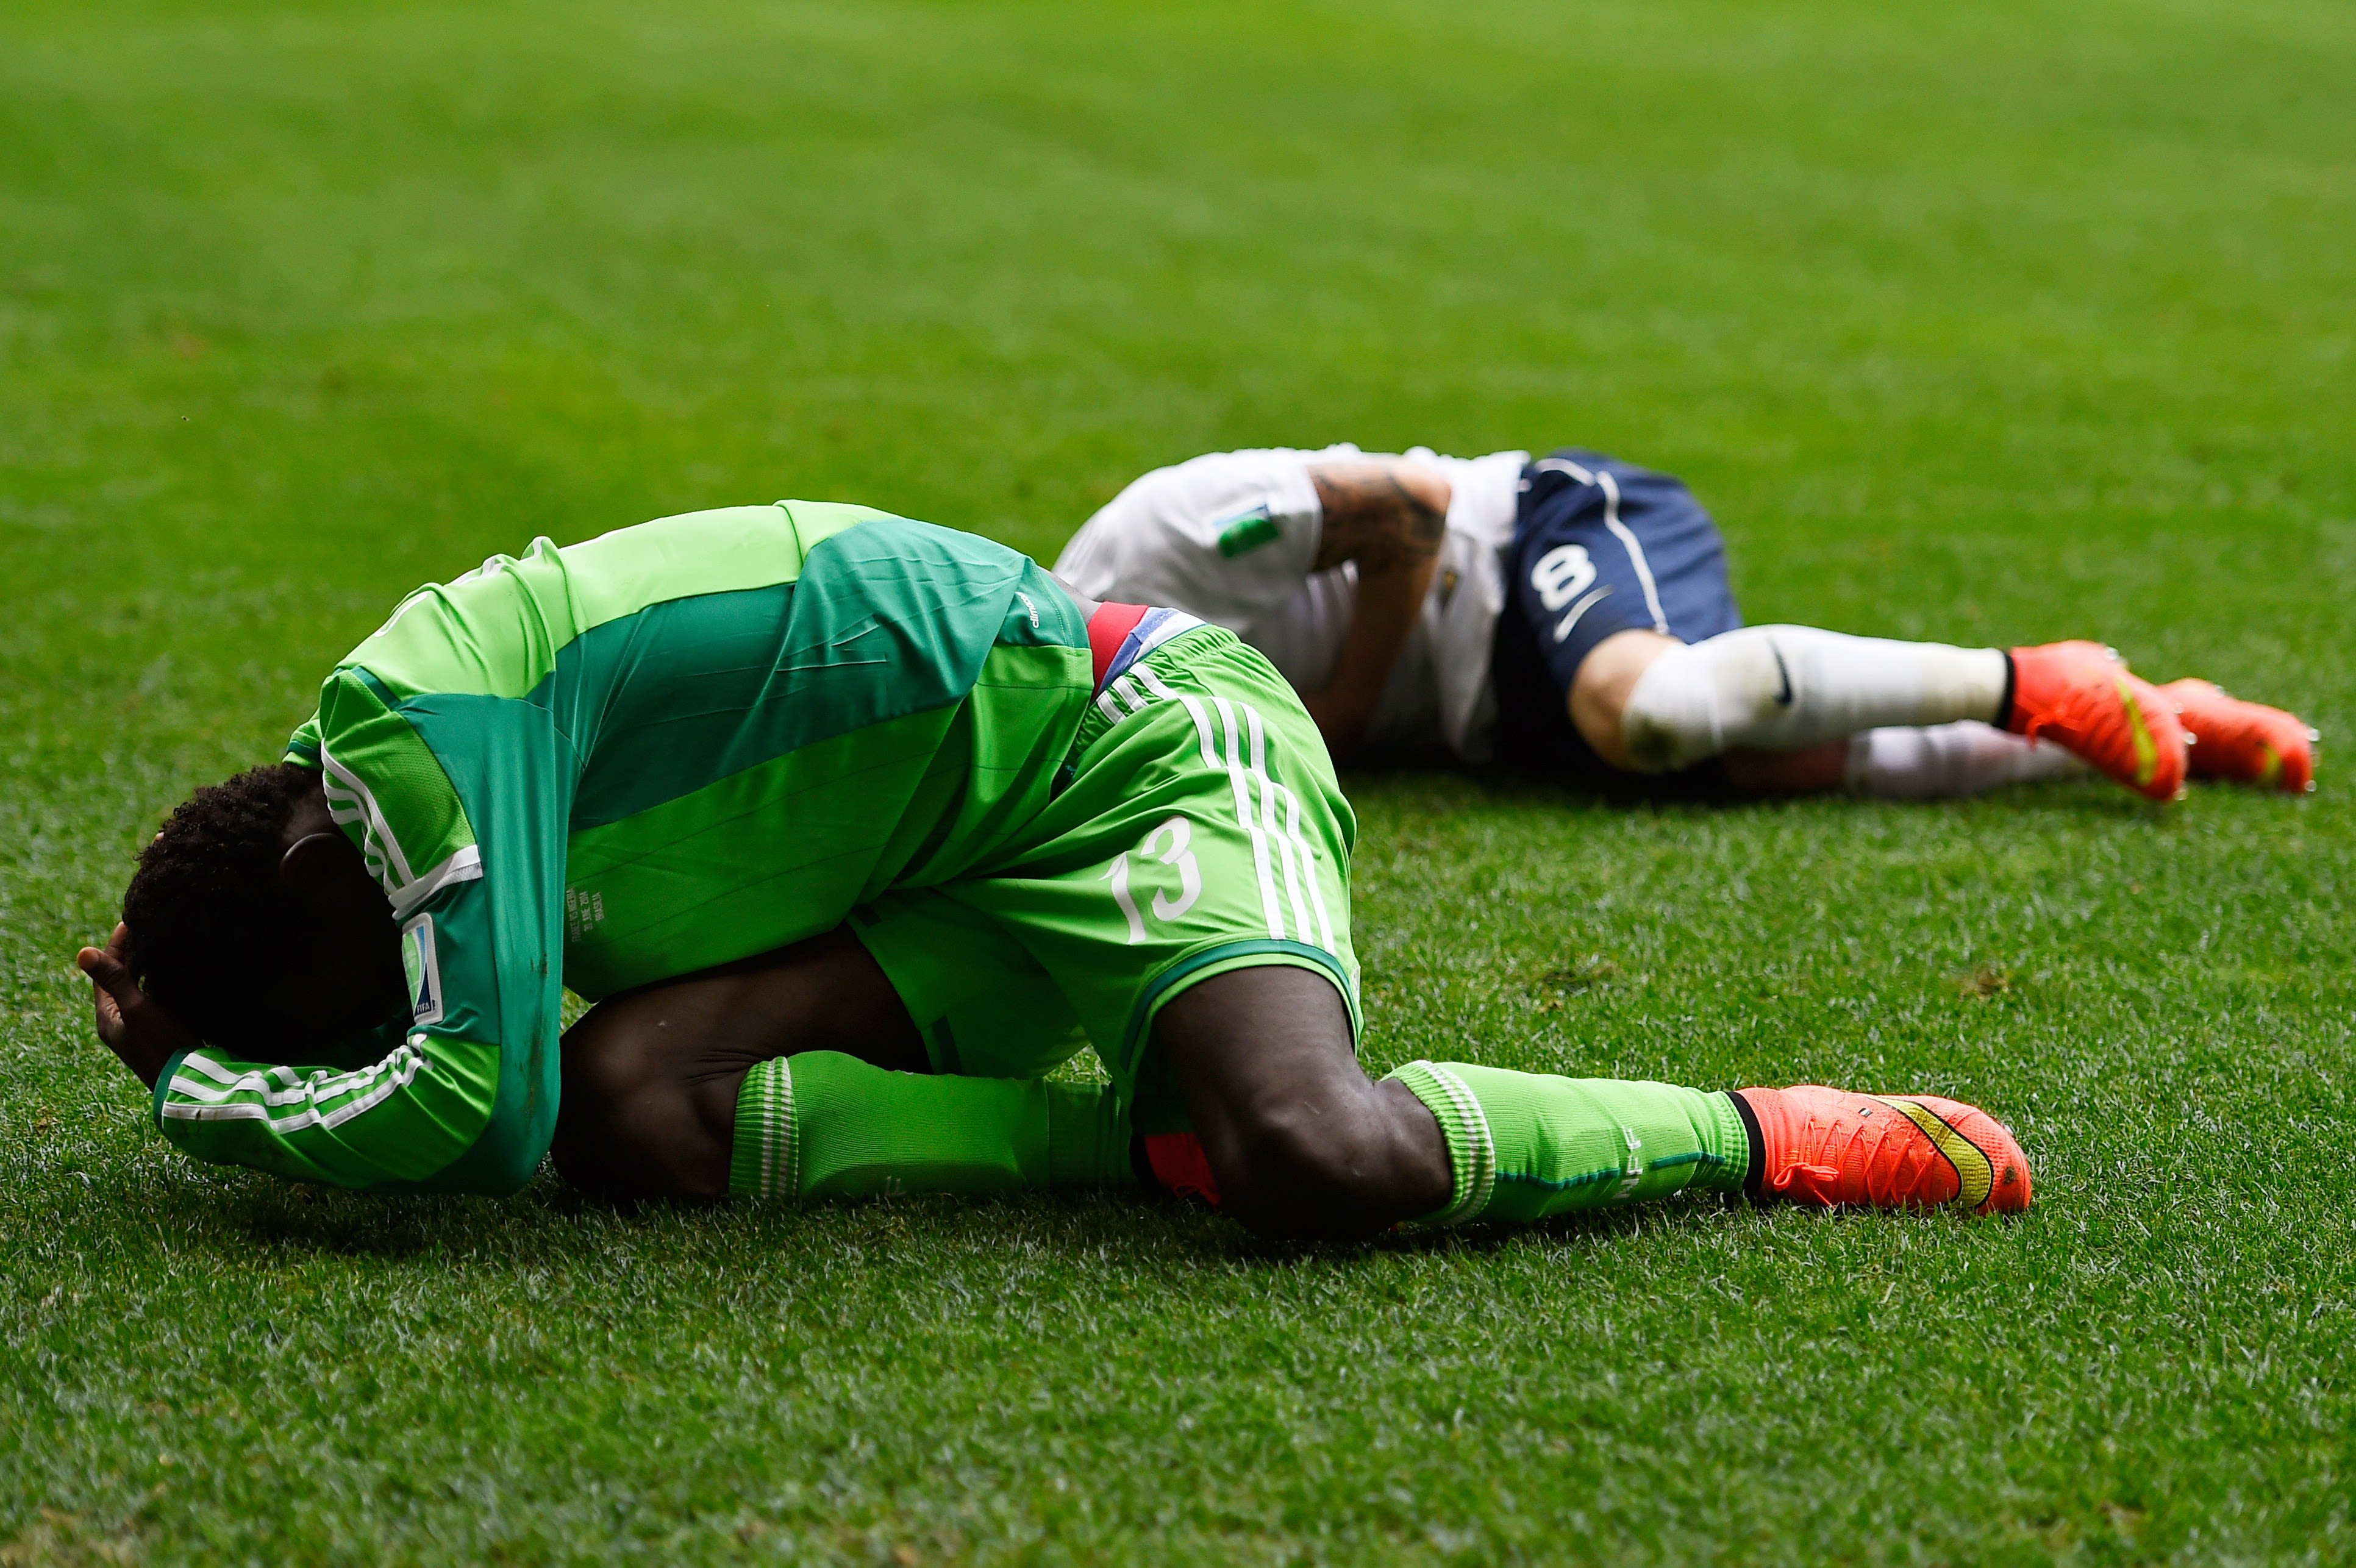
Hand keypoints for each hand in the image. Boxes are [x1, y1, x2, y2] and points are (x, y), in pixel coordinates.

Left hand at [76, 924, 198, 1087]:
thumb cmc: (162, 1043)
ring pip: (140, 989)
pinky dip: (161, 982)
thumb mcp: (136, 1008)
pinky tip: (177, 972)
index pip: (104, 972)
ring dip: (147, 967)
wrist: (191, 1079)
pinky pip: (157, 999)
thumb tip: (82, 951)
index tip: (128, 921)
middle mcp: (122, 1022)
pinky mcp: (163, 1031)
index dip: (114, 946)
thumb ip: (113, 979)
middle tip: (146, 927)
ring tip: (162, 944)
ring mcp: (142, 1028)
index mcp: (108, 1017)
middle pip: (121, 980)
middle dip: (131, 953)